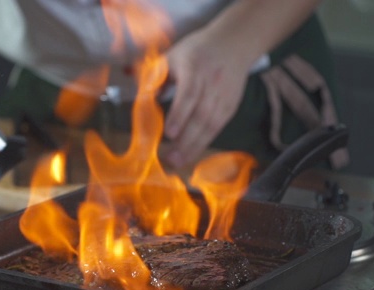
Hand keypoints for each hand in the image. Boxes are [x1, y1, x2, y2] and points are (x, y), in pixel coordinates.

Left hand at [162, 24, 250, 168]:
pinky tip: (191, 154)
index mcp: (195, 67)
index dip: (179, 114)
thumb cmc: (196, 51)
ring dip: (194, 146)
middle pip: (201, 115)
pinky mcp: (230, 107)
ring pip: (211, 125)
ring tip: (178, 162)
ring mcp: (223, 97)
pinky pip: (217, 128)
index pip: (188, 93)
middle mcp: (212, 83)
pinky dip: (204, 142)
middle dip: (186, 140)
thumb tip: (140, 98)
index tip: (169, 132)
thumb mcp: (172, 55)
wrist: (233, 43)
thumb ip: (154, 76)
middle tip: (170, 159)